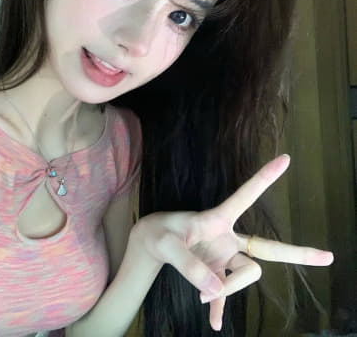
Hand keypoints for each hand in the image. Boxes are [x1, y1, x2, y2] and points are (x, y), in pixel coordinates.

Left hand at [134, 154, 332, 331]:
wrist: (151, 244)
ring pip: (246, 275)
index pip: (245, 196)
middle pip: (268, 247)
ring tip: (200, 296)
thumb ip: (189, 266)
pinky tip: (214, 323)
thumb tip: (215, 293)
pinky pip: (224, 295)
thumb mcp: (168, 244)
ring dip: (226, 290)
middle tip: (329, 257)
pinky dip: (219, 308)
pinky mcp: (216, 274)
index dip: (264, 177)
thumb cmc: (160, 233)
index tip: (286, 158)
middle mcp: (228, 238)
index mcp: (218, 218)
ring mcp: (225, 258)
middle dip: (298, 253)